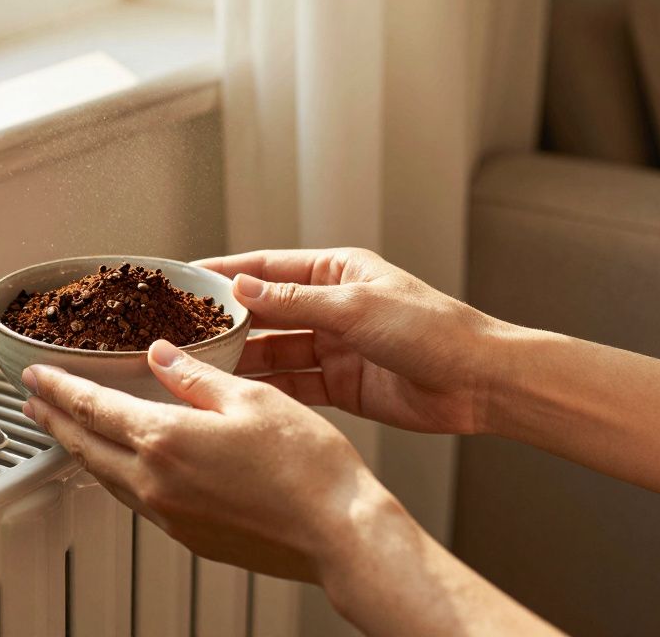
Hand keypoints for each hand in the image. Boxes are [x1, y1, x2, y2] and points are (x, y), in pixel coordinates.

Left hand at [21, 340, 401, 585]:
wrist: (339, 533)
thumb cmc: (308, 468)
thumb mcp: (252, 399)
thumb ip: (197, 376)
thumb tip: (163, 355)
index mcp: (166, 439)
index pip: (92, 408)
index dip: (59, 388)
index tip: (35, 376)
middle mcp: (156, 482)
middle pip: (86, 446)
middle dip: (54, 420)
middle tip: (33, 402)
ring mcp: (170, 514)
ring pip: (106, 476)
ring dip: (81, 448)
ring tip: (68, 430)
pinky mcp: (188, 535)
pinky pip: (135, 498)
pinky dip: (115, 474)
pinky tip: (124, 465)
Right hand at [196, 248, 508, 434]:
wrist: (478, 382)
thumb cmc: (432, 330)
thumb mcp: (355, 307)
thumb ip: (294, 300)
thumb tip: (242, 286)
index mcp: (336, 272)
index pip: (267, 267)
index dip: (225, 273)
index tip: (184, 278)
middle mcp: (331, 307)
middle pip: (265, 312)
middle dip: (226, 321)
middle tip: (180, 330)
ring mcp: (334, 347)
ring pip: (274, 351)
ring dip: (242, 358)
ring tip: (199, 365)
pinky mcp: (339, 385)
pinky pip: (292, 384)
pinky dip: (266, 388)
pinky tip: (237, 393)